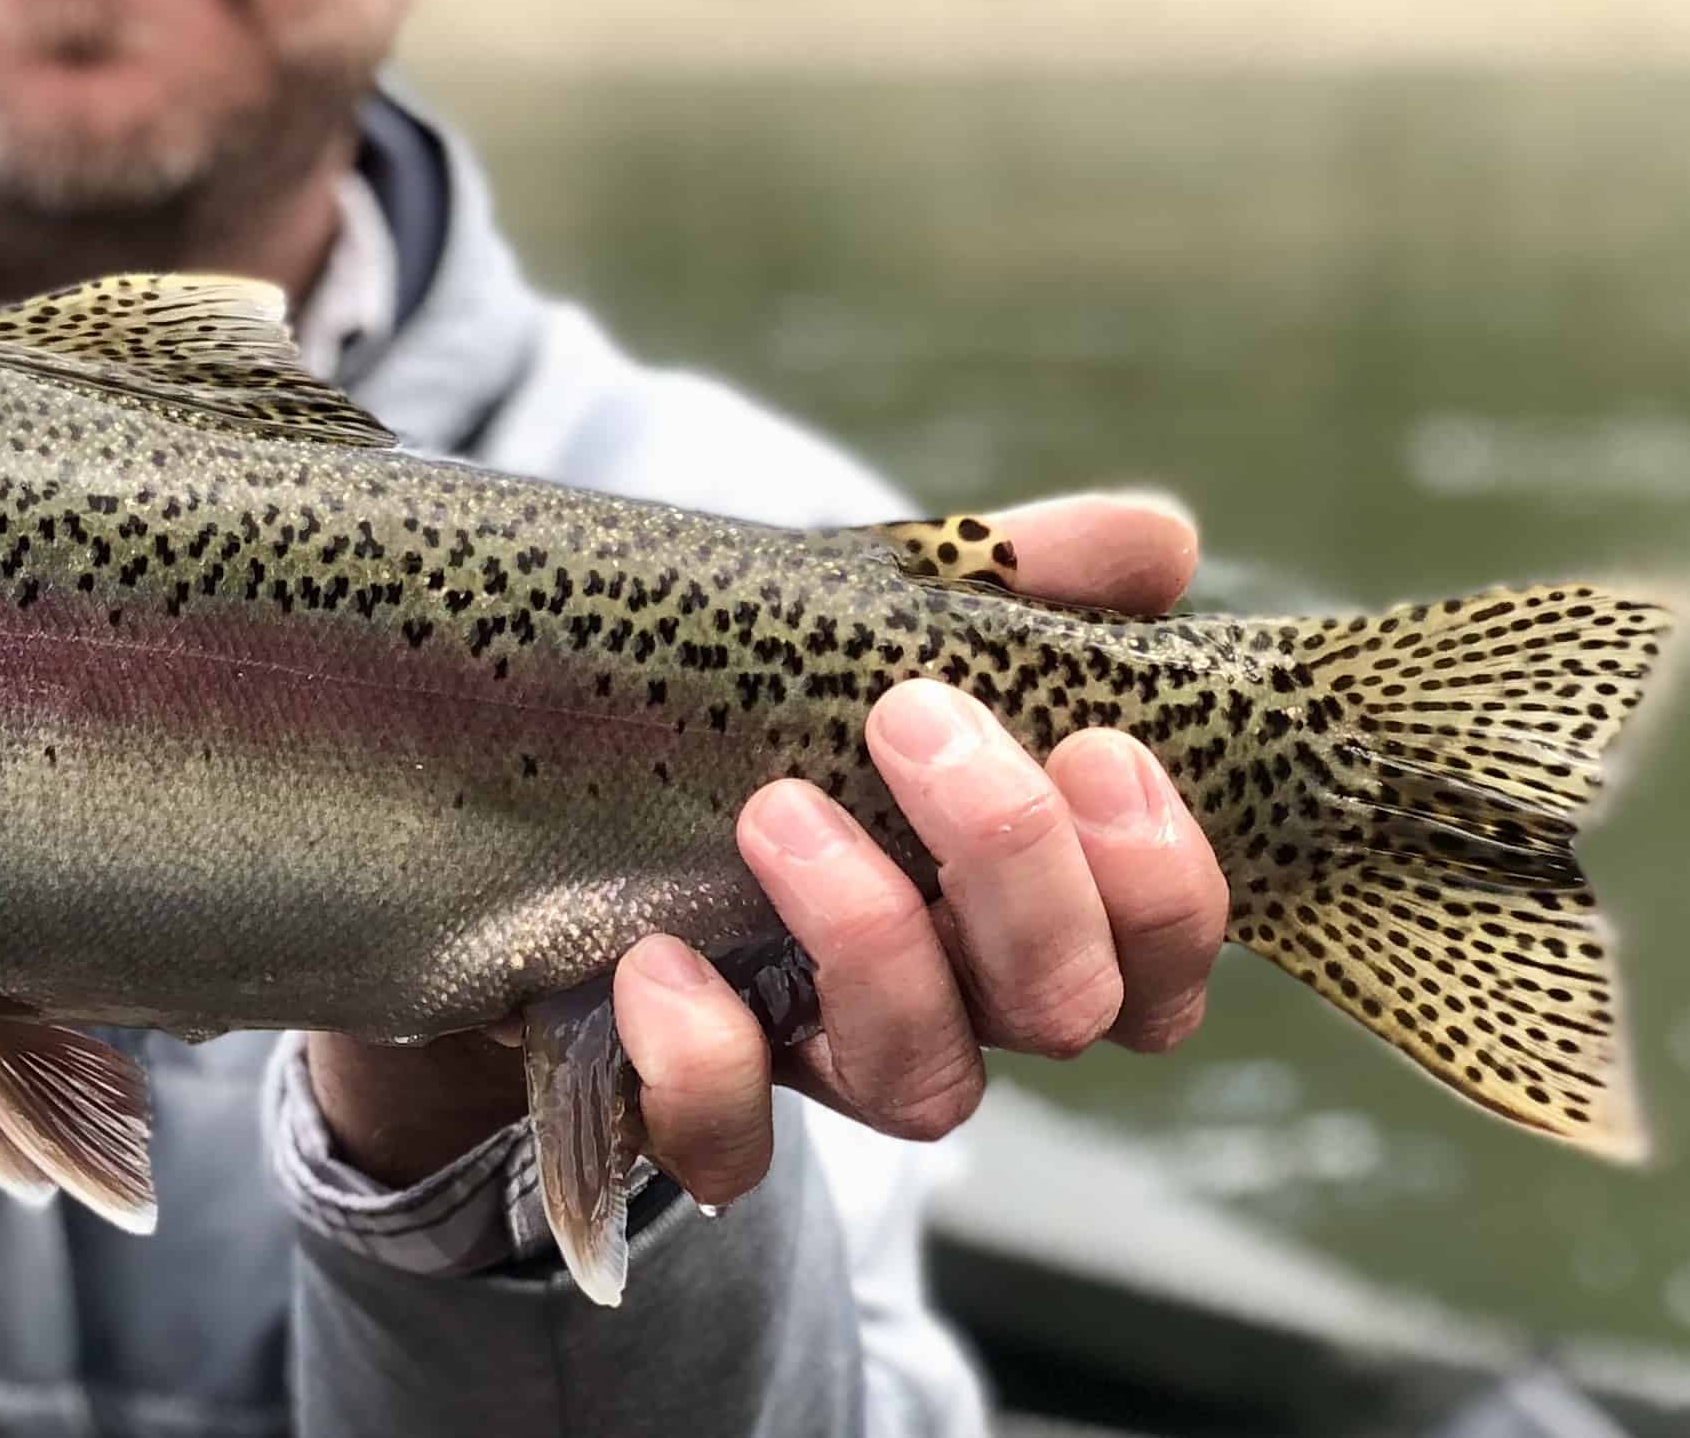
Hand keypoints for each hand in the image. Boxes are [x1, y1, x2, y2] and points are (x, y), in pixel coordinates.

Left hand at [309, 493, 1230, 1212]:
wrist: (526, 812)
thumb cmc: (753, 720)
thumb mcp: (866, 628)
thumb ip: (1011, 584)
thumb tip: (1157, 539)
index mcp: (1019, 906)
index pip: (1159, 952)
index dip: (1162, 876)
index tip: (1098, 745)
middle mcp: (951, 1005)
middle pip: (1061, 1006)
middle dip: (1012, 862)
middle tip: (912, 716)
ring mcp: (825, 1064)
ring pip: (925, 1085)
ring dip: (873, 943)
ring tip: (774, 809)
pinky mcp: (692, 1108)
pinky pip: (732, 1150)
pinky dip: (708, 1069)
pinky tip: (656, 967)